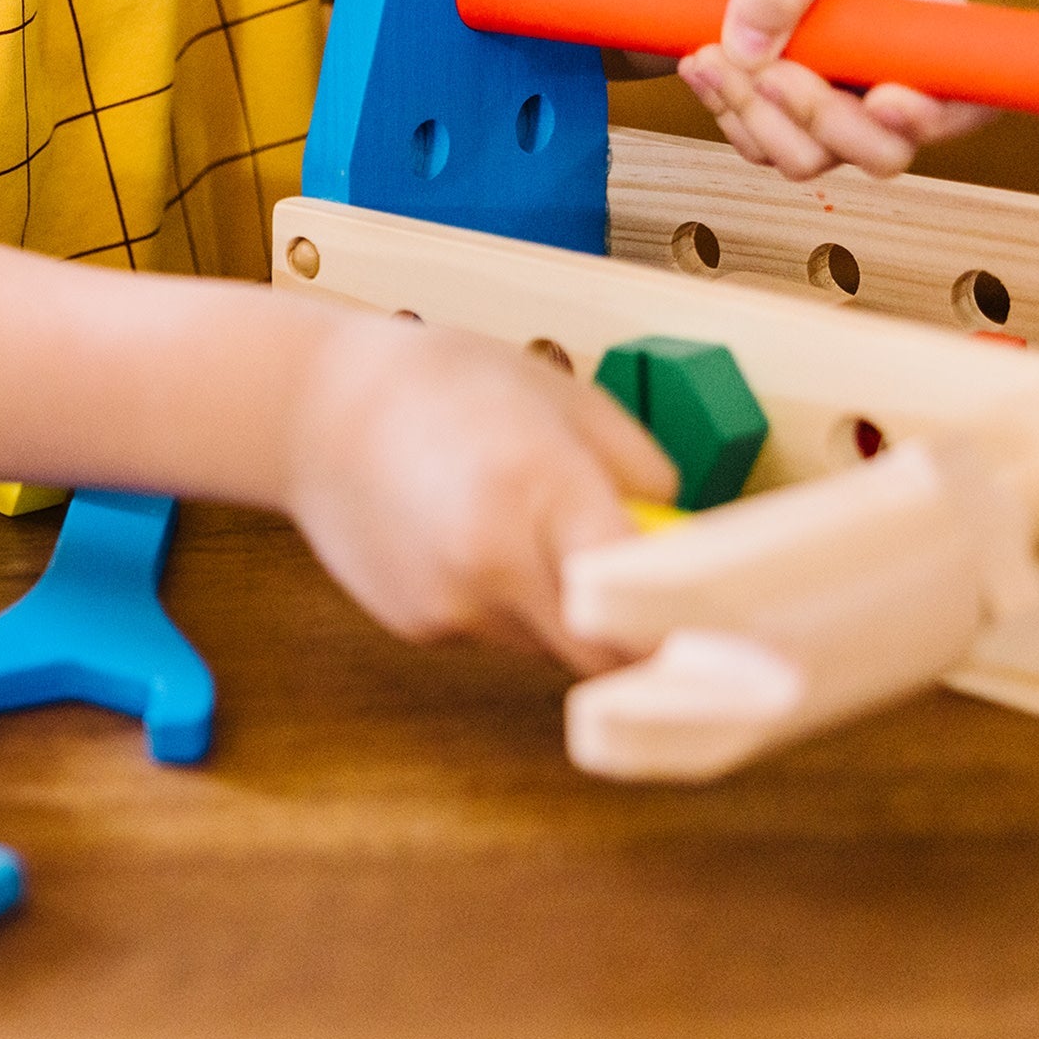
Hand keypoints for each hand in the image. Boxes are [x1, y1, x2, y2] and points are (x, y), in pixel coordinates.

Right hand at [285, 318, 676, 671]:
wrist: (307, 408)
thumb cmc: (439, 382)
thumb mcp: (561, 396)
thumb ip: (638, 471)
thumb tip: (684, 536)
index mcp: (542, 491)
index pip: (646, 609)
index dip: (695, 640)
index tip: (731, 645)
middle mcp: (494, 563)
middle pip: (608, 656)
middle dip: (637, 634)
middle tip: (650, 591)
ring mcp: (451, 605)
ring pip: (550, 647)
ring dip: (564, 610)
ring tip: (519, 525)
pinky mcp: (418, 626)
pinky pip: (494, 632)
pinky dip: (502, 601)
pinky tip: (463, 534)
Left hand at [677, 0, 989, 179]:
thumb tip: (757, 49)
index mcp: (918, 16)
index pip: (966, 93)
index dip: (934, 116)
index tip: (881, 101)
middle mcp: (888, 73)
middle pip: (886, 150)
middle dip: (820, 119)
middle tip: (766, 70)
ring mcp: (839, 108)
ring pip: (813, 159)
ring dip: (757, 116)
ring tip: (712, 53)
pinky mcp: (786, 125)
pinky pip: (761, 151)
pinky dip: (727, 114)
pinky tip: (704, 65)